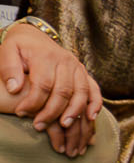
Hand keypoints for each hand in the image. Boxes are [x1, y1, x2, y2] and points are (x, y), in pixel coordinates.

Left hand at [0, 24, 102, 156]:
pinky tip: (90, 117)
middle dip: (51, 112)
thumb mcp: (7, 51)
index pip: (43, 84)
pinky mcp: (84, 73)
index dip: (32, 102)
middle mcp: (66, 61)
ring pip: (81, 92)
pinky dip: (95, 104)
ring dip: (73, 111)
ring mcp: (78, 67)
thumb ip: (9, 69)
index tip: (20, 113)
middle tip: (38, 126)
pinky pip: (94, 90)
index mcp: (46, 56)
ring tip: (63, 126)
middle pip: (63, 91)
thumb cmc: (20, 48)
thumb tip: (15, 89)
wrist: (35, 37)